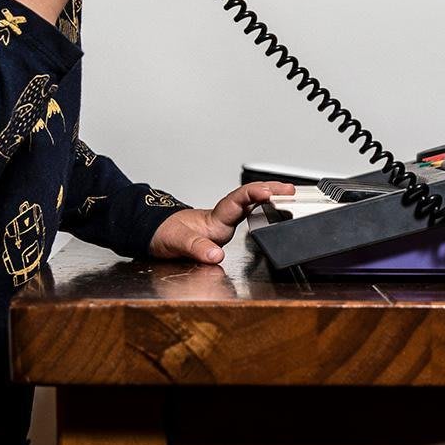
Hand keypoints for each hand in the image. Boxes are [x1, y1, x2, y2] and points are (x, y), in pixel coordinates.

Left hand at [148, 182, 298, 265]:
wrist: (154, 235)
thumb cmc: (163, 234)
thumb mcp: (175, 241)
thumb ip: (195, 247)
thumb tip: (215, 254)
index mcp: (214, 219)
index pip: (237, 201)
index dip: (254, 194)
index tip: (268, 193)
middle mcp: (222, 219)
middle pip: (250, 197)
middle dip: (271, 190)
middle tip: (291, 189)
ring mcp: (223, 223)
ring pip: (250, 204)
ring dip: (269, 196)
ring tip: (289, 195)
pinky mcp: (222, 230)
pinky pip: (246, 214)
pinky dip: (261, 208)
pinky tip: (272, 208)